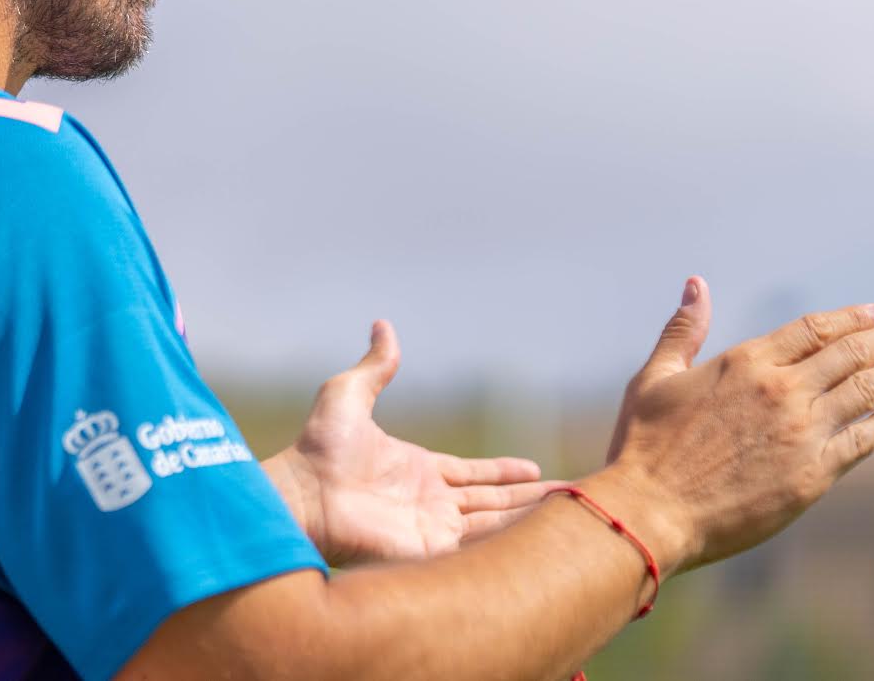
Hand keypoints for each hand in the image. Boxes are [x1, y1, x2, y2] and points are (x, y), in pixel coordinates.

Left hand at [269, 321, 560, 567]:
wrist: (303, 493)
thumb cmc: (319, 447)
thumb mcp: (349, 394)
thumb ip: (375, 366)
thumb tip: (382, 325)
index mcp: (417, 469)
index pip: (472, 473)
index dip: (502, 471)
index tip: (534, 468)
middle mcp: (430, 501)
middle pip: (491, 500)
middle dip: (528, 499)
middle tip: (569, 497)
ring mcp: (432, 527)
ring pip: (494, 523)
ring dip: (529, 518)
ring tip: (569, 515)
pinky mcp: (431, 550)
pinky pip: (480, 544)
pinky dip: (511, 539)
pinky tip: (541, 537)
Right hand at [604, 276, 873, 573]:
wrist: (651, 510)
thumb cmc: (645, 445)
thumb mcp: (656, 377)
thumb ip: (683, 330)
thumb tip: (697, 285)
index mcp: (745, 363)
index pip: (814, 330)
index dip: (852, 319)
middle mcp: (781, 391)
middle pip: (851, 354)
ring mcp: (800, 433)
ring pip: (866, 391)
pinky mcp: (812, 475)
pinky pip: (863, 440)